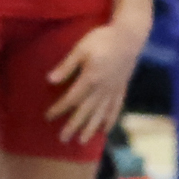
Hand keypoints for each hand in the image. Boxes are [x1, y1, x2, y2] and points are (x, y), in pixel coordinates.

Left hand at [44, 17, 145, 142]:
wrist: (129, 36)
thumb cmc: (102, 39)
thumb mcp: (81, 48)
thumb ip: (66, 66)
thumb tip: (50, 80)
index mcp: (90, 78)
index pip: (71, 98)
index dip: (59, 108)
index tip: (48, 116)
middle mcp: (102, 89)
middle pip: (85, 111)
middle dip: (73, 125)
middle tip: (63, 139)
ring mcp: (113, 91)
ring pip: (100, 114)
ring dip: (90, 128)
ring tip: (82, 141)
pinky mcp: (122, 89)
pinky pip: (116, 109)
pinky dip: (110, 120)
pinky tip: (106, 130)